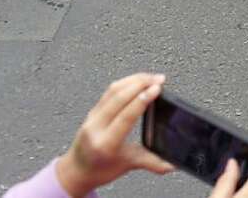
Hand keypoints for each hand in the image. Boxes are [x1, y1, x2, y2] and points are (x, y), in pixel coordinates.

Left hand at [54, 73, 174, 197]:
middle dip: (140, 83)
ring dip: (133, 80)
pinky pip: (108, 92)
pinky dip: (125, 83)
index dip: (143, 99)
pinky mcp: (93, 110)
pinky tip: (137, 81)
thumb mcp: (128, 165)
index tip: (157, 88)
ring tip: (151, 77)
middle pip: (118, 97)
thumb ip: (152, 162)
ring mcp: (92, 117)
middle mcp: (96, 127)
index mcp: (106, 143)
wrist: (76, 171)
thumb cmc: (98, 169)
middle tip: (159, 79)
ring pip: (112, 90)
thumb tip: (172, 164)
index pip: (126, 116)